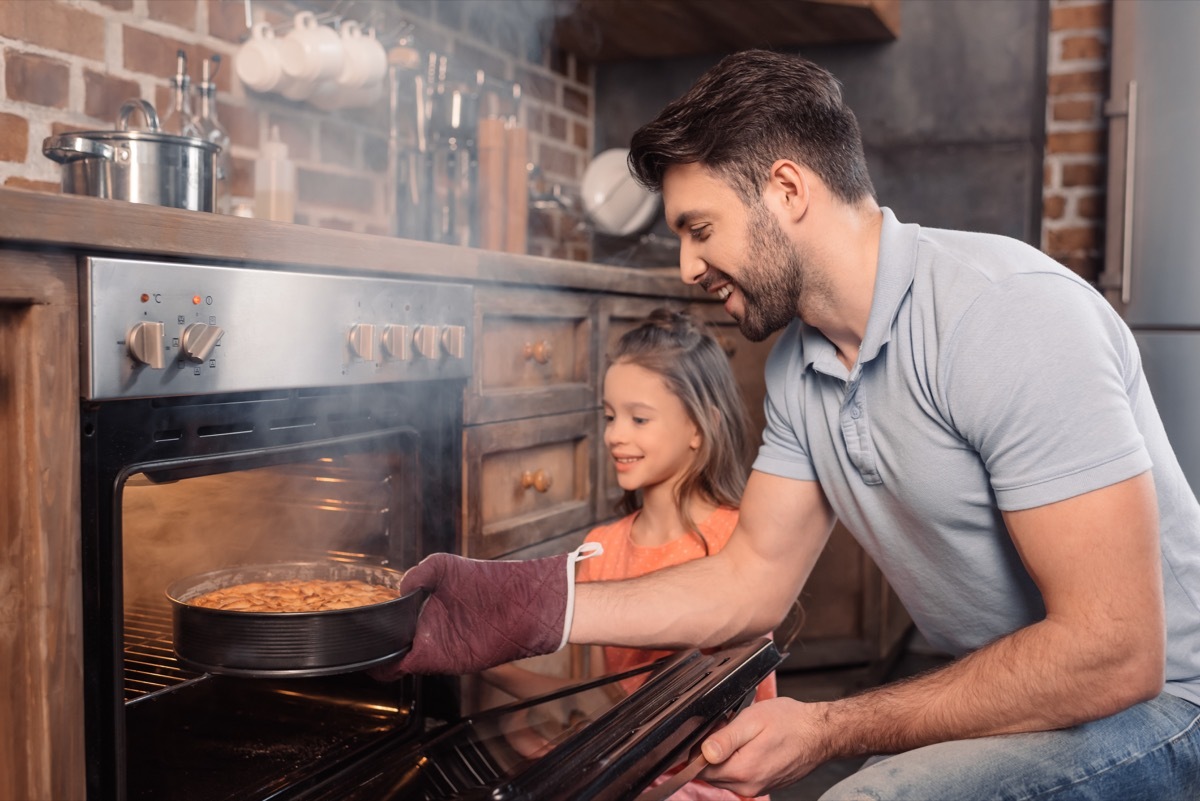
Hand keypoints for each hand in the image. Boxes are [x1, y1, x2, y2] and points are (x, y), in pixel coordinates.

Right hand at [369, 551, 569, 677]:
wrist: (523, 601)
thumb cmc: (490, 580)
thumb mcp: (447, 566)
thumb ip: (421, 571)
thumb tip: (400, 588)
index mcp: (423, 609)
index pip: (390, 624)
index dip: (372, 627)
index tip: (357, 624)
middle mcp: (426, 630)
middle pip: (388, 644)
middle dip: (370, 645)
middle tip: (356, 638)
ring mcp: (435, 646)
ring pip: (394, 659)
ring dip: (379, 657)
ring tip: (366, 646)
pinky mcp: (445, 659)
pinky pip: (412, 668)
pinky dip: (393, 667)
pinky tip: (387, 656)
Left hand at [697, 698, 830, 796]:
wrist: (821, 733)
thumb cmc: (791, 722)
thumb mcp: (753, 720)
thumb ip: (726, 738)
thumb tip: (704, 752)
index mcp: (742, 771)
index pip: (700, 769)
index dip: (698, 748)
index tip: (710, 730)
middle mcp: (748, 786)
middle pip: (710, 774)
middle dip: (710, 752)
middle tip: (726, 727)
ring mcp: (757, 788)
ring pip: (724, 775)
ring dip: (724, 757)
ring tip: (740, 734)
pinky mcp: (763, 785)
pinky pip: (739, 776)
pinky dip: (737, 761)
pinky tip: (749, 744)